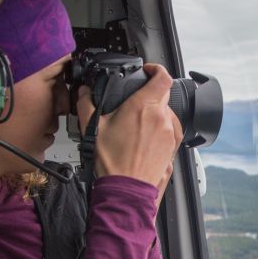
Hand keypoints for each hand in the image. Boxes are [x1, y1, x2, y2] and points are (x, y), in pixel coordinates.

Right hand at [76, 64, 182, 188]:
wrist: (127, 189)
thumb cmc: (113, 162)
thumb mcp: (93, 129)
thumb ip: (87, 104)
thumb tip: (84, 93)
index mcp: (143, 106)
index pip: (162, 77)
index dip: (157, 69)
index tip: (149, 71)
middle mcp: (161, 117)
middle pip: (163, 94)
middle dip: (151, 93)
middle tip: (136, 101)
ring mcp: (170, 133)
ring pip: (167, 112)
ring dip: (156, 112)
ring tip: (139, 123)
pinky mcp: (173, 147)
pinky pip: (172, 129)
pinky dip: (162, 127)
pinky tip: (148, 136)